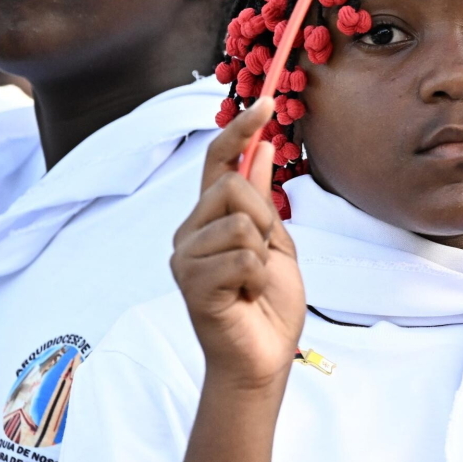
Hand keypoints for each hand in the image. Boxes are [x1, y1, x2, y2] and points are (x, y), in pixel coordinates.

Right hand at [171, 99, 304, 392]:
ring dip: (263, 254)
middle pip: (233, 188)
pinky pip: (243, 257)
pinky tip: (246, 297)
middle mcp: (190, 232)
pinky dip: (258, 277)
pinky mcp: (191, 283)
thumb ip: (263, 200)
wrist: (262, 358)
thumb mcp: (276, 243)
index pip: (219, 162)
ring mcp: (186, 257)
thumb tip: (262, 149)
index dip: (240, 130)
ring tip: (253, 282)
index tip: (266, 102)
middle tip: (265, 256)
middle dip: (265, 218)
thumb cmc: (268, 305)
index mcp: (210, 218)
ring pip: (241, 223)